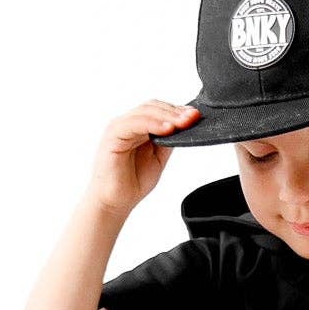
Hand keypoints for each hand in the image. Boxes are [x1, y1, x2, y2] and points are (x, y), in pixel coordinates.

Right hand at [83, 100, 200, 220]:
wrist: (114, 202)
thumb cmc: (132, 182)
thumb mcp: (158, 158)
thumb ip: (167, 141)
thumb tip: (184, 127)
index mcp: (137, 127)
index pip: (158, 110)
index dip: (177, 111)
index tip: (195, 116)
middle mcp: (127, 124)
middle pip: (153, 107)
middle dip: (175, 111)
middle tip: (193, 117)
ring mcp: (118, 128)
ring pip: (145, 112)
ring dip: (167, 116)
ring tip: (184, 123)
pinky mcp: (113, 136)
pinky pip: (134, 124)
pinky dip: (152, 124)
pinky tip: (167, 129)